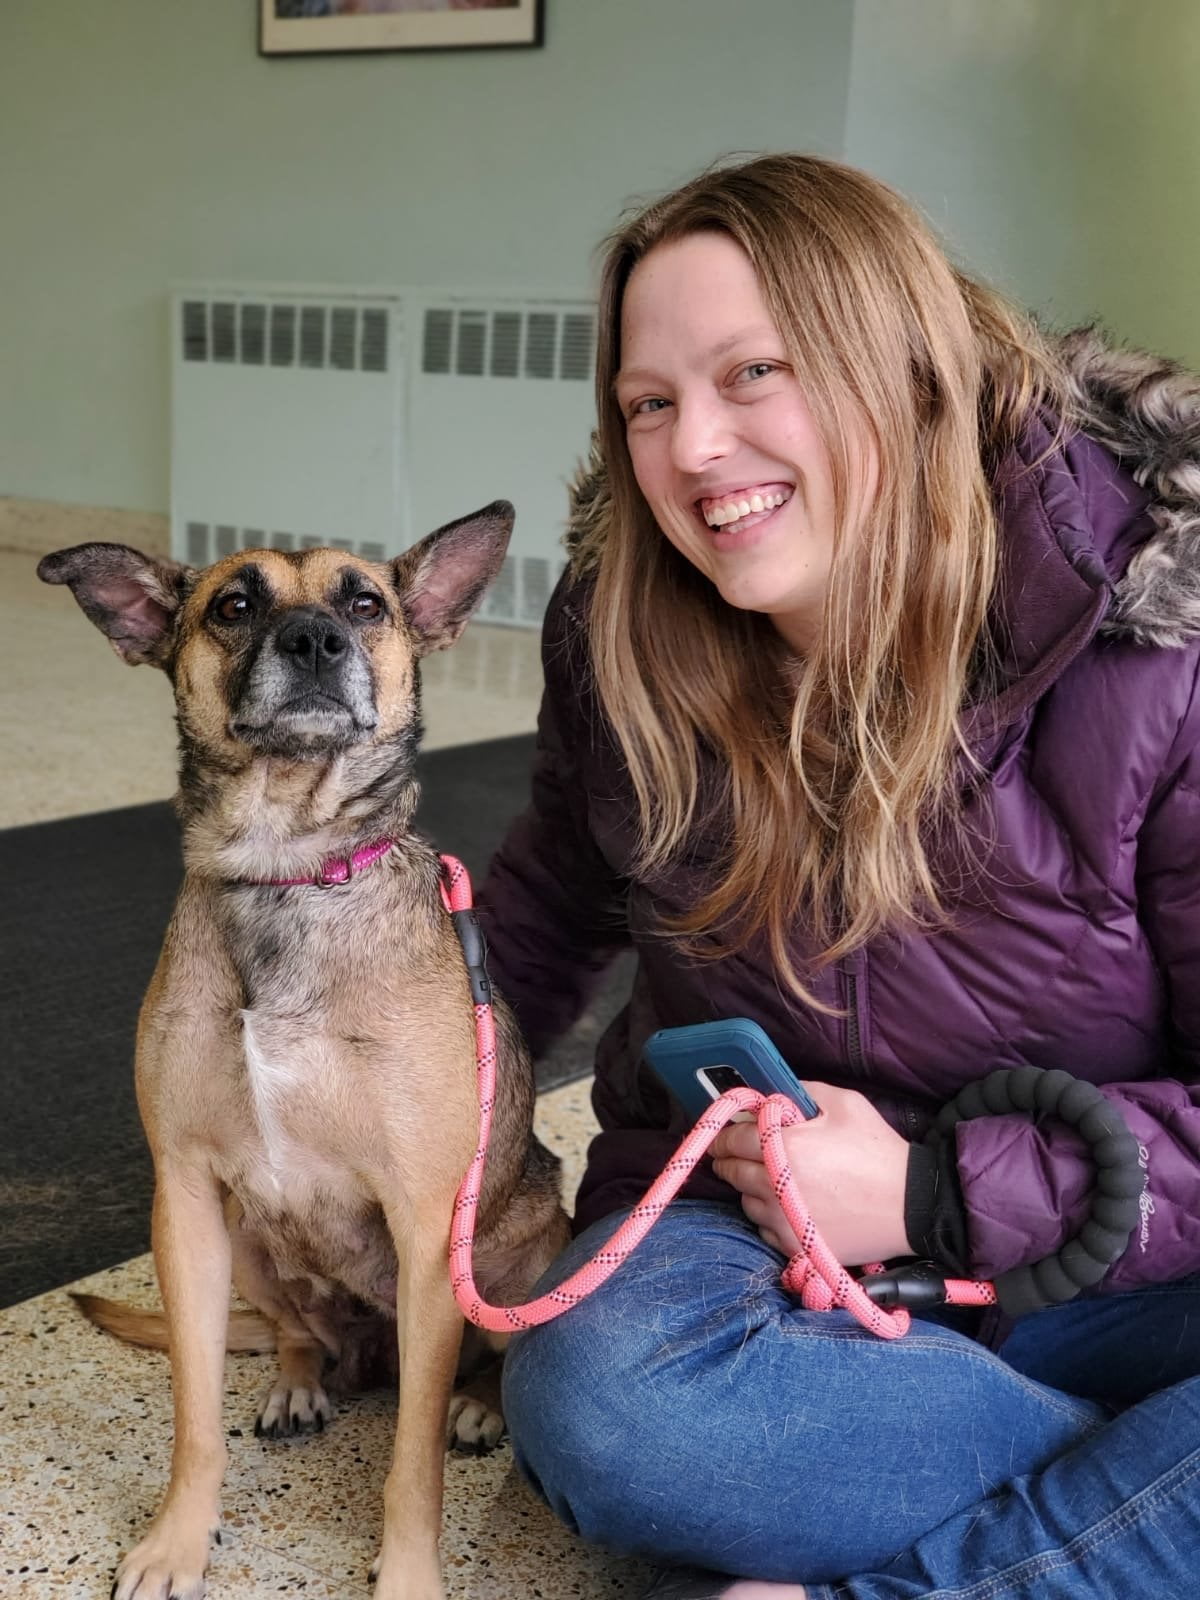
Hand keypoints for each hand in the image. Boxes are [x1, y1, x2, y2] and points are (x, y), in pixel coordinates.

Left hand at [710, 1083, 913, 1265]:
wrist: (910, 1207)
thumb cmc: (877, 1152)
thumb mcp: (844, 1104)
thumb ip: (801, 1092)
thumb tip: (772, 1097)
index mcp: (785, 1148)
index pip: (732, 1139)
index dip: (725, 1133)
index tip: (723, 1133)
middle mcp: (775, 1187)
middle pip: (732, 1172)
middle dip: (730, 1159)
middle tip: (735, 1153)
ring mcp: (783, 1222)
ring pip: (745, 1202)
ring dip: (750, 1188)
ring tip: (770, 1178)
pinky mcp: (794, 1247)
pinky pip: (764, 1229)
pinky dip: (767, 1216)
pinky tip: (786, 1205)